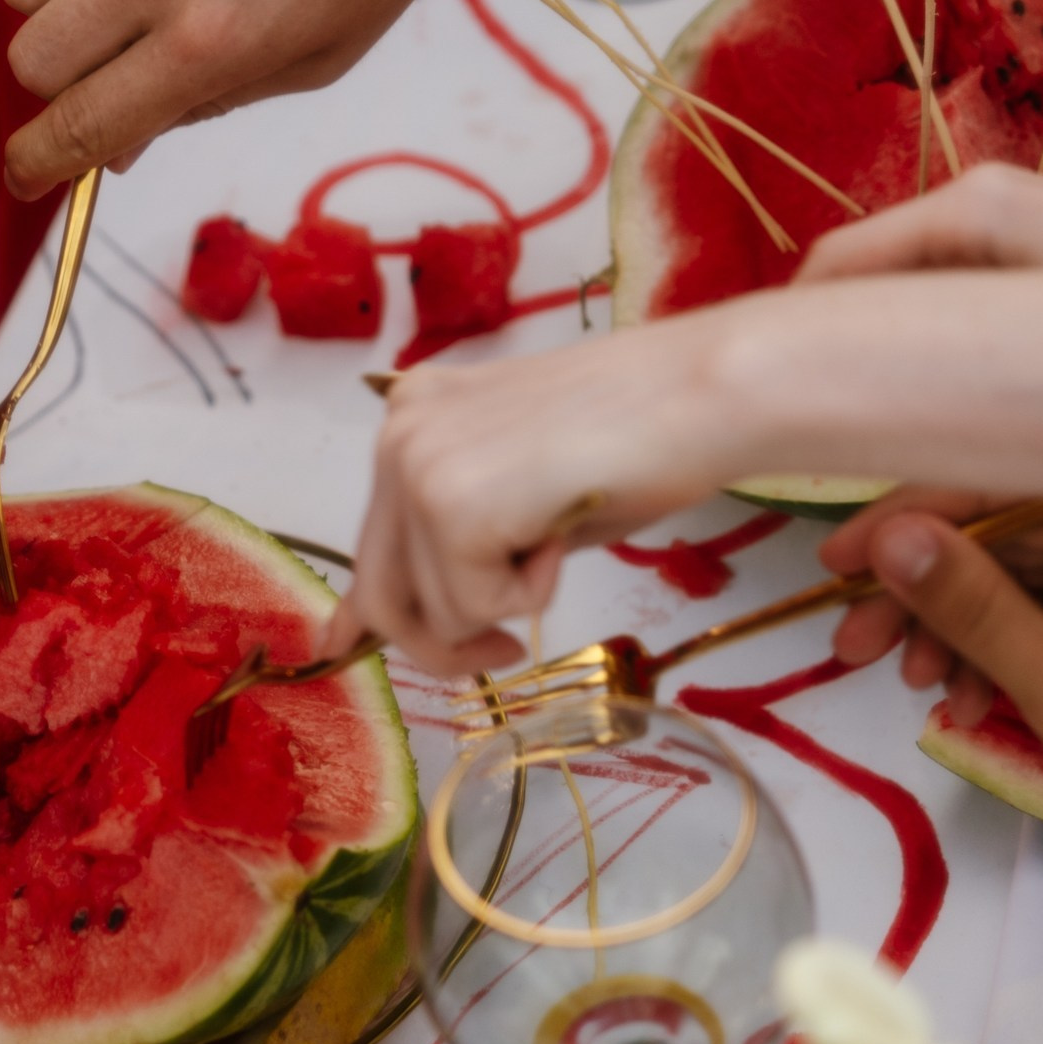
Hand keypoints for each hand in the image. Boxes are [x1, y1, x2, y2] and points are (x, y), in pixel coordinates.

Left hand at [333, 324, 755, 675]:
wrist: (702, 395)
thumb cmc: (640, 440)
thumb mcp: (525, 494)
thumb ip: (457, 545)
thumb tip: (377, 623)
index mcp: (413, 418)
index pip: (371, 542)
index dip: (360, 612)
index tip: (339, 644)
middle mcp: (398, 433)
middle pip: (384, 591)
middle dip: (443, 642)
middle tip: (508, 648)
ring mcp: (417, 463)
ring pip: (433, 612)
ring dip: (506, 604)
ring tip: (561, 533)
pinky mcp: (450, 500)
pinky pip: (472, 607)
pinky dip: (531, 595)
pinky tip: (565, 528)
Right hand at [819, 495, 1042, 882]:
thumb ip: (970, 602)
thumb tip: (887, 536)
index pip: (989, 487)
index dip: (898, 525)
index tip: (829, 569)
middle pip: (999, 529)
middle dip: (923, 592)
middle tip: (856, 651)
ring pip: (1020, 570)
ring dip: (959, 627)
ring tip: (921, 691)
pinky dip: (1007, 646)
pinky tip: (972, 699)